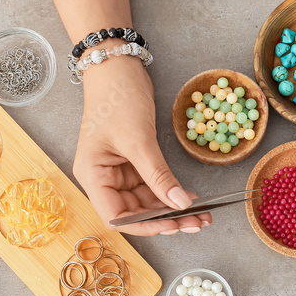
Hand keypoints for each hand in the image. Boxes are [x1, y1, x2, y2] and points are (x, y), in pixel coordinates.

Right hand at [73, 56, 210, 235]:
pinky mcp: (132, 162)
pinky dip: (171, 192)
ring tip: (202, 214)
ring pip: (147, 202)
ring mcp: (118, 171)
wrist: (118, 68)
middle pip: (134, 212)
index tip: (173, 226)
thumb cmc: (117, 99)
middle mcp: (102, 178)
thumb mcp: (139, 140)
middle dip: (166, 219)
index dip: (145, 227)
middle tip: (198, 222)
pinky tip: (191, 197)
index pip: (116, 217)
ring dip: (173, 209)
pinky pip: (153, 185)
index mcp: (92, 176)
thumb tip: (180, 205)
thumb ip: (158, 176)